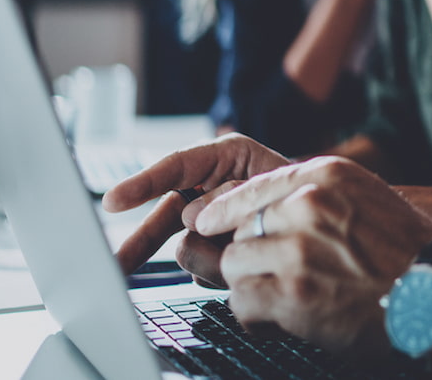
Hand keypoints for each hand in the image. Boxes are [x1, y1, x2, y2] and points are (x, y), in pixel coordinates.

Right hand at [101, 133, 289, 275]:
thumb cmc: (298, 186)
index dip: (142, 184)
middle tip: (112, 265)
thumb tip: (192, 223)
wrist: (319, 216)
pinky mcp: (215, 257)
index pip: (173, 169)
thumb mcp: (269, 174)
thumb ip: (230, 192)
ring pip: (187, 249)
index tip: (112, 202)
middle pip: (161, 220)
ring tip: (242, 243)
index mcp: (218, 160)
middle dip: (139, 244)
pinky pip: (203, 271)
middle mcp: (205, 194)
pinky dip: (216, 271)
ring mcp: (208, 229)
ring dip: (210, 252)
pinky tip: (236, 265)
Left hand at [192, 156, 431, 358]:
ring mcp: (299, 248)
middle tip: (270, 276)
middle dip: (249, 255)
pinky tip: (274, 318)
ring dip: (250, 285)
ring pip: (234, 264)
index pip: (253, 187)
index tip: (206, 220)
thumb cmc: (407, 250)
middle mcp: (309, 204)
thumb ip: (317, 193)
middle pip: (242, 228)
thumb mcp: (365, 197)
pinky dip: (252, 314)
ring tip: (277, 300)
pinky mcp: (293, 293)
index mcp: (326, 176)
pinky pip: (242, 301)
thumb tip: (264, 203)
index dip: (224, 209)